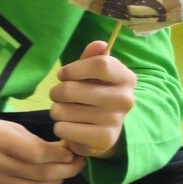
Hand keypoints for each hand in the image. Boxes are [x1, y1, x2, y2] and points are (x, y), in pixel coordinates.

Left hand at [47, 39, 134, 159]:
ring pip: (63, 110)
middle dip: (56, 92)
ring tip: (66, 112)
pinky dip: (60, 127)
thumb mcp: (93, 75)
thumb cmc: (94, 95)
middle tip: (59, 96)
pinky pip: (63, 128)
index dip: (72, 69)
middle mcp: (126, 98)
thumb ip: (92, 58)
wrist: (104, 131)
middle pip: (71, 89)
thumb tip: (99, 44)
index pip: (100, 64)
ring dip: (57, 111)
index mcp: (126, 78)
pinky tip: (71, 126)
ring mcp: (116, 120)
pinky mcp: (104, 139)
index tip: (63, 75)